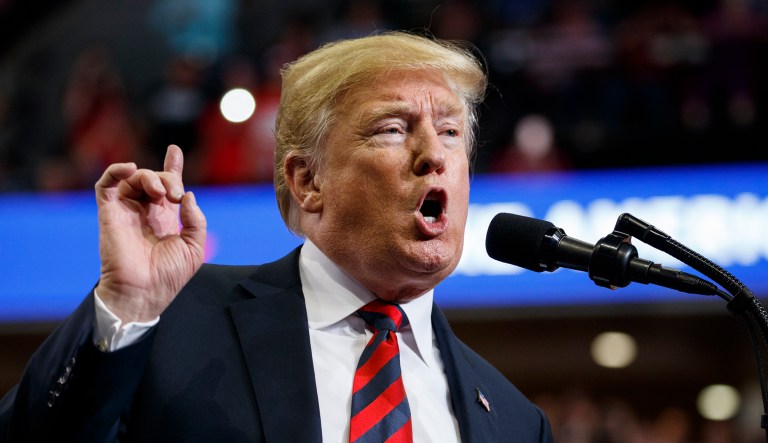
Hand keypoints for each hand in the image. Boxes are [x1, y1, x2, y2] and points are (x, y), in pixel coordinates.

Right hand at [94, 145, 205, 322]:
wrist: (145, 291)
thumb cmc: (169, 275)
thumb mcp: (195, 247)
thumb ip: (196, 220)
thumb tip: (187, 196)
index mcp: (164, 218)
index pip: (167, 186)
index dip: (171, 167)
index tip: (174, 152)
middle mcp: (145, 212)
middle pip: (155, 179)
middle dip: (169, 178)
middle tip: (175, 195)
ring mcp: (126, 211)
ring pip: (133, 178)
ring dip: (150, 177)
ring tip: (162, 193)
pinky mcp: (109, 213)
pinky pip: (106, 185)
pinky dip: (116, 171)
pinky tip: (130, 168)